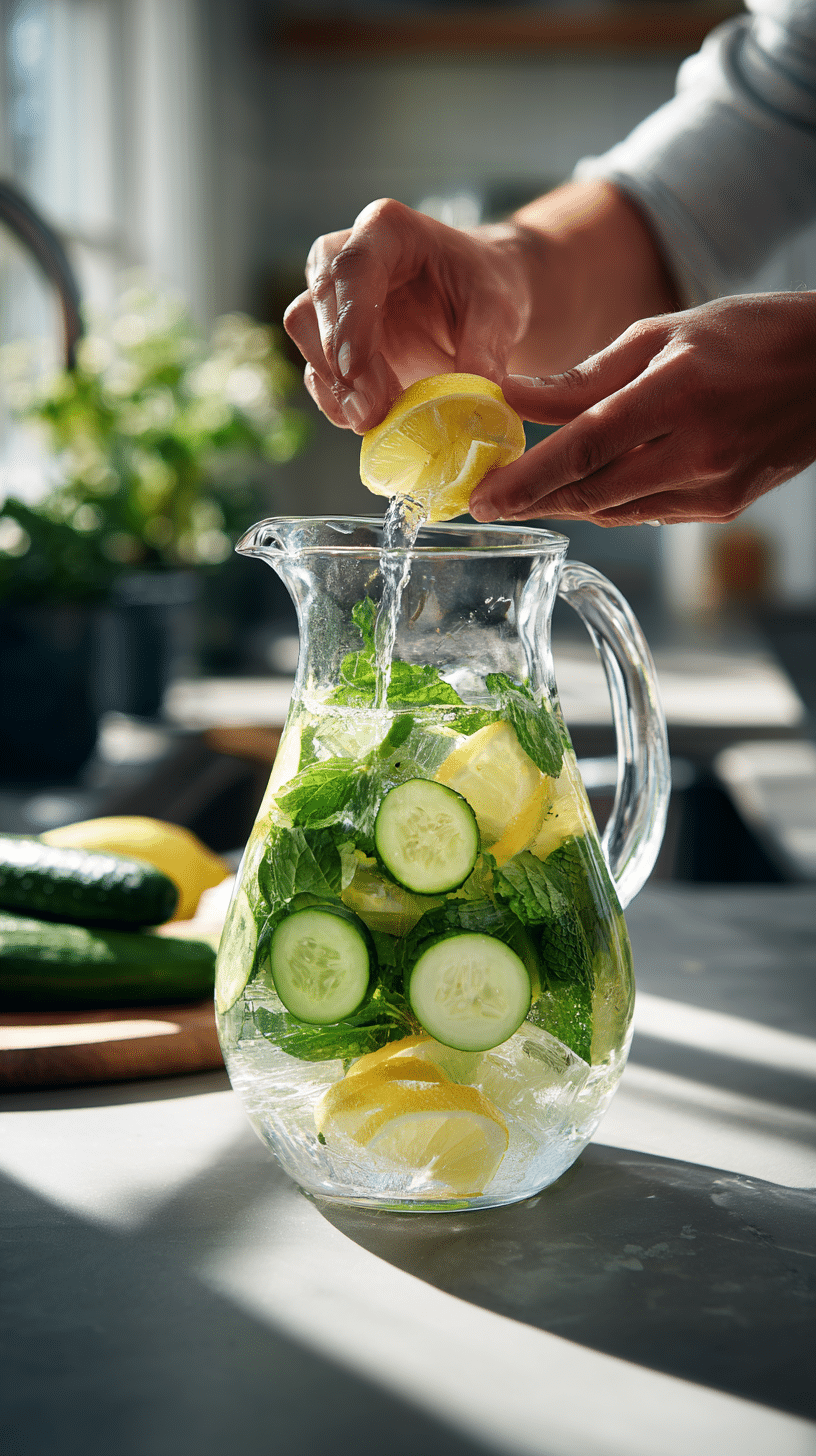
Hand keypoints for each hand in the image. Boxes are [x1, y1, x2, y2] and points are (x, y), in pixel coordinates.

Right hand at [283, 197, 531, 432]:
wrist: (476, 304)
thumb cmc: (484, 289)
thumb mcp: (499, 310)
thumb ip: (488, 345)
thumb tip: (478, 389)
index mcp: (387, 231)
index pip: (352, 268)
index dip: (348, 320)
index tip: (353, 369)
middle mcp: (345, 258)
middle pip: (313, 307)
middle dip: (337, 364)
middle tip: (372, 410)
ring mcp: (333, 302)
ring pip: (306, 341)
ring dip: (334, 387)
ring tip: (373, 419)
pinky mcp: (332, 342)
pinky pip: (318, 373)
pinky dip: (338, 402)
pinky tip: (367, 420)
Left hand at [470, 293, 815, 524]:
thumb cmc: (748, 336)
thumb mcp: (661, 334)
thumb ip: (584, 376)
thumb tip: (512, 397)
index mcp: (678, 394)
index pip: (583, 449)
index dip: (527, 480)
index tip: (484, 496)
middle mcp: (698, 451)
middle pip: (593, 493)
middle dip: (535, 500)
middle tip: (490, 500)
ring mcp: (715, 488)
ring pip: (617, 511)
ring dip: (569, 504)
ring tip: (530, 492)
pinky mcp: (725, 509)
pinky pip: (648, 514)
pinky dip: (613, 502)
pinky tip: (593, 486)